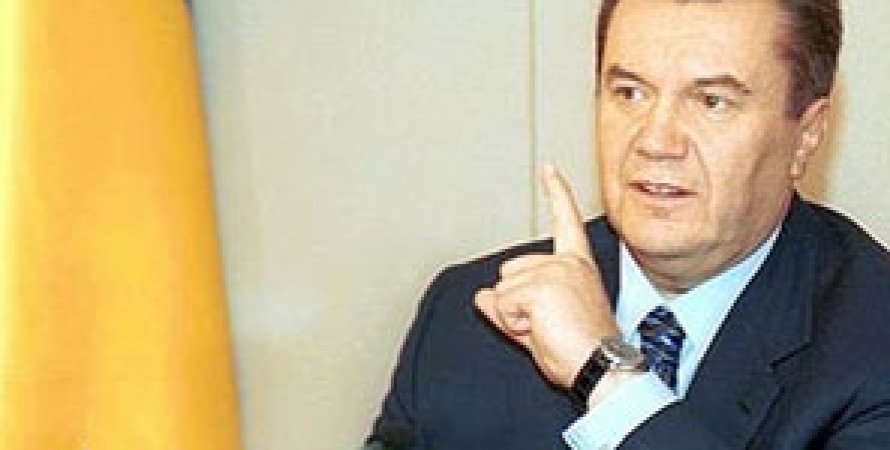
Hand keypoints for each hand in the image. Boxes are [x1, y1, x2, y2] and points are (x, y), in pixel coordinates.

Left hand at [475, 165, 618, 387]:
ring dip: (514, 316)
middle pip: (508, 272)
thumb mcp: (540, 325)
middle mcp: (568, 263)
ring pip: (502, 290)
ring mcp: (555, 272)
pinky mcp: (542, 286)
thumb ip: (510, 308)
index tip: (548, 167)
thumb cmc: (582, 351)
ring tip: (547, 329)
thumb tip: (481, 296)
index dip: (556, 192)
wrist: (602, 369)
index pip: (564, 221)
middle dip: (514, 303)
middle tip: (547, 325)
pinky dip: (513, 324)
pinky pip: (503, 305)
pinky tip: (542, 330)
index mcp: (576, 266)